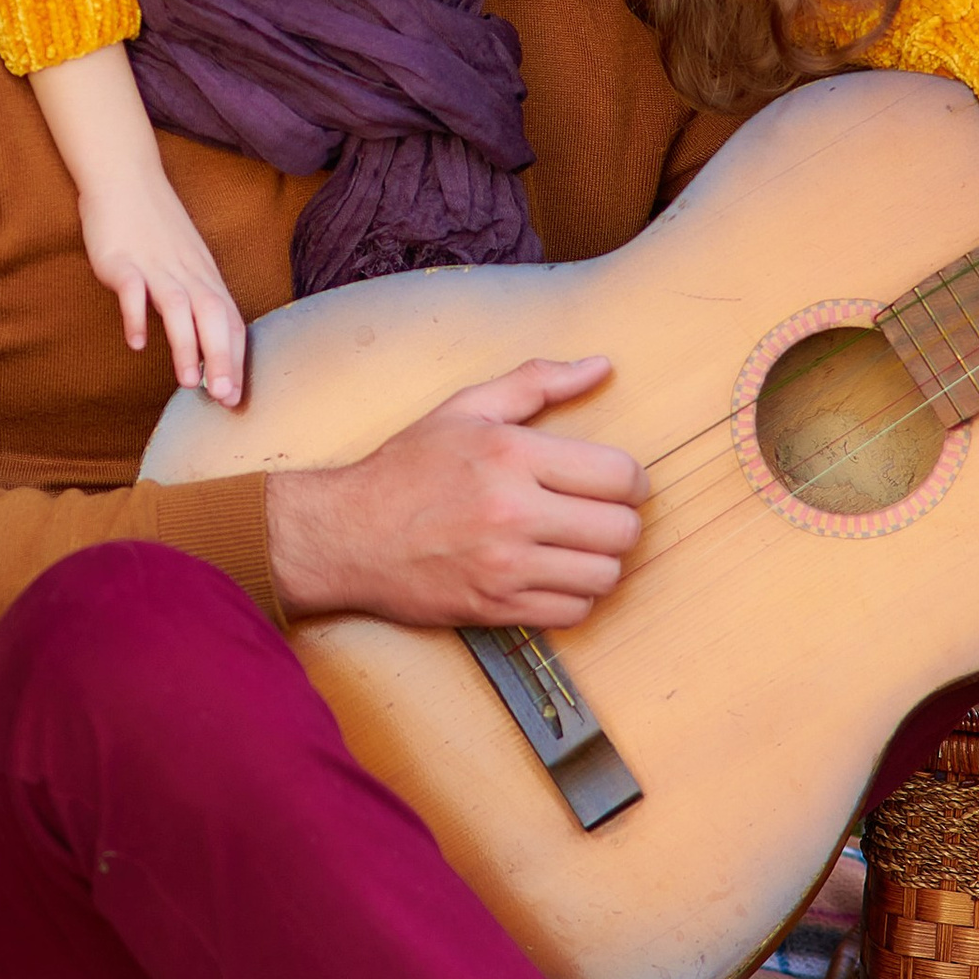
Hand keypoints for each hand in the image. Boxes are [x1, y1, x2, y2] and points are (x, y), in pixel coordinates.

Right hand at [80, 165, 248, 403]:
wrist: (124, 176)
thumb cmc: (155, 225)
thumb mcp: (185, 261)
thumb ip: (194, 298)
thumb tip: (203, 343)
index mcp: (203, 275)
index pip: (229, 319)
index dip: (234, 358)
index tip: (236, 397)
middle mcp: (186, 271)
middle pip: (212, 316)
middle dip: (221, 359)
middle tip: (225, 399)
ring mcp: (154, 264)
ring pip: (178, 306)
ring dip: (186, 344)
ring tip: (188, 382)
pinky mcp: (122, 259)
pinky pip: (132, 289)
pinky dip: (136, 315)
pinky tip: (136, 342)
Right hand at [265, 356, 645, 631]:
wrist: (345, 534)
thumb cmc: (405, 469)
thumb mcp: (465, 409)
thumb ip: (536, 383)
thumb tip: (600, 366)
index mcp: (511, 455)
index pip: (619, 475)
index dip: (632, 481)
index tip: (618, 483)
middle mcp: (513, 512)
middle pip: (622, 530)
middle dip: (621, 521)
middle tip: (599, 515)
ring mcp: (505, 566)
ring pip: (605, 576)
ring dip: (601, 561)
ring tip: (578, 546)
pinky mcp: (495, 607)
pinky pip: (573, 612)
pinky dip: (574, 597)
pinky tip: (552, 575)